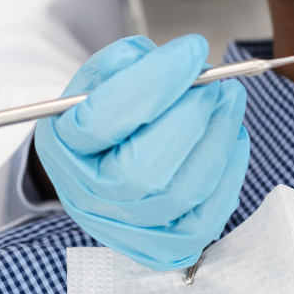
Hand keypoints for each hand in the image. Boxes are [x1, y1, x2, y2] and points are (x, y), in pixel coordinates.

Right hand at [34, 34, 249, 269]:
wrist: (103, 161)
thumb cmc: (104, 114)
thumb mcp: (98, 78)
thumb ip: (123, 63)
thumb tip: (168, 61)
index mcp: (64, 148)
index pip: (101, 121)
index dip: (155, 81)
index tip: (192, 49)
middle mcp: (88, 197)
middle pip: (142, 170)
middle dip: (191, 116)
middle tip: (216, 82)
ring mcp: (126, 227)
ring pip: (181, 193)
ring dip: (217, 139)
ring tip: (228, 100)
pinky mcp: (165, 244)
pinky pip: (207, 217)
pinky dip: (229, 172)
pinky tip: (230, 137)